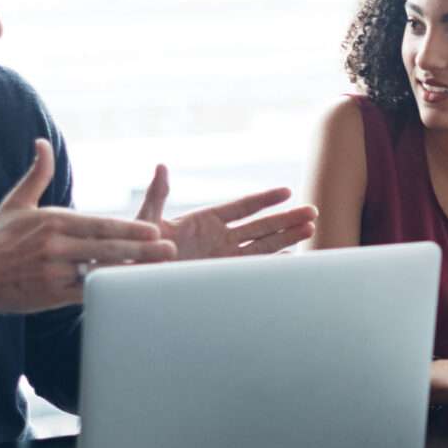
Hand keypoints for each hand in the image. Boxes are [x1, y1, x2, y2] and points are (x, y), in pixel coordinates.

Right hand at [0, 139, 175, 316]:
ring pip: (100, 272)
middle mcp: (55, 246)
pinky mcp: (52, 295)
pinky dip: (109, 292)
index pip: (99, 225)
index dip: (128, 229)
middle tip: (169, 249)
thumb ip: (37, 174)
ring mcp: (54, 272)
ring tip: (157, 270)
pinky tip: (129, 291)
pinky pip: (88, 294)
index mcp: (52, 222)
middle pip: (106, 248)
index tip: (153, 230)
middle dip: (140, 250)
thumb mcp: (16, 202)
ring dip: (130, 272)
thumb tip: (42, 143)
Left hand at [136, 164, 317, 260]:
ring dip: (287, 239)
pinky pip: (252, 270)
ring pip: (263, 246)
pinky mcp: (222, 277)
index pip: (242, 207)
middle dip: (287, 219)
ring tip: (311, 230)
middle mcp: (220, 238)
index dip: (264, 199)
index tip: (287, 192)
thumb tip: (162, 166)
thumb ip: (158, 195)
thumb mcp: (147, 220)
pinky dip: (272, 267)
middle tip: (312, 212)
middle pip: (261, 226)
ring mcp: (223, 259)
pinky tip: (292, 262)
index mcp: (205, 220)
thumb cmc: (137, 249)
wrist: (134, 281)